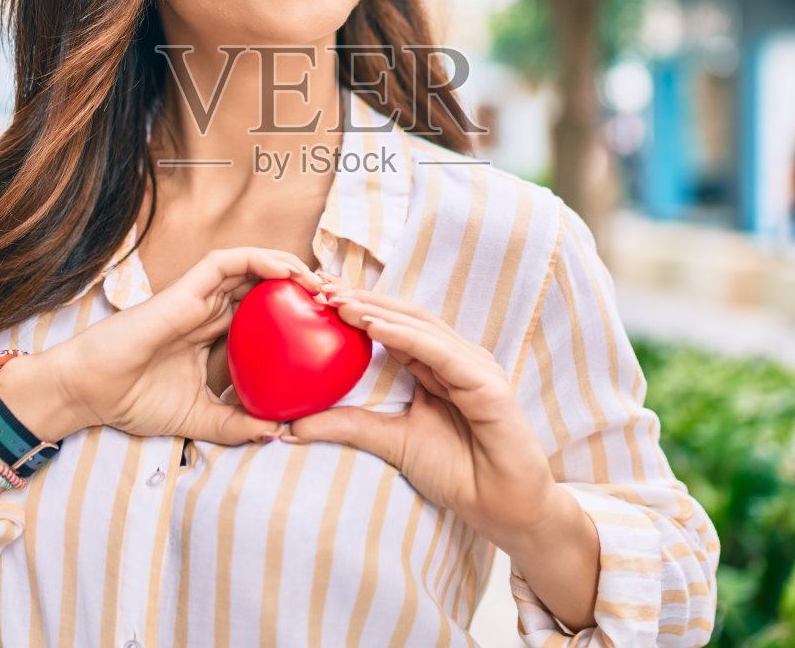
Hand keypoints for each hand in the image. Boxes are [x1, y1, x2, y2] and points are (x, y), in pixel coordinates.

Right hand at [50, 247, 328, 445]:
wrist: (92, 391)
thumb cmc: (136, 402)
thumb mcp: (200, 419)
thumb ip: (237, 425)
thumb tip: (279, 434)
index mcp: (219, 338)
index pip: (270, 320)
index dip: (303, 320)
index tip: (337, 334)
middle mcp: (214, 312)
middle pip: (271, 288)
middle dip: (309, 290)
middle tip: (344, 305)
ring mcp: (202, 296)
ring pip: (257, 267)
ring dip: (295, 270)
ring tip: (326, 286)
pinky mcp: (188, 285)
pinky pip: (231, 261)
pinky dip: (263, 260)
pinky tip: (291, 273)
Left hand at [283, 281, 559, 550]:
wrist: (504, 508)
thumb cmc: (457, 474)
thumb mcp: (390, 442)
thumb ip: (348, 426)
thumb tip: (290, 425)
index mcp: (436, 365)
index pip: (391, 326)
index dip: (356, 307)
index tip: (314, 294)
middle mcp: (456, 357)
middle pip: (403, 317)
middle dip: (361, 298)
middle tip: (318, 285)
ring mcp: (474, 367)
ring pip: (419, 327)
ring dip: (376, 311)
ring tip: (337, 301)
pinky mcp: (487, 384)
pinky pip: (440, 354)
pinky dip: (404, 337)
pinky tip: (373, 327)